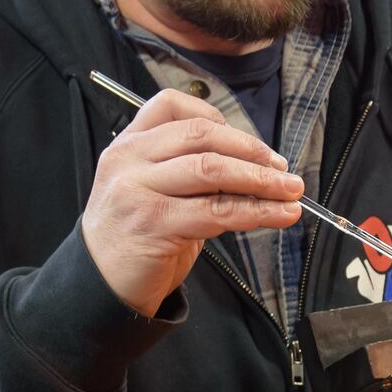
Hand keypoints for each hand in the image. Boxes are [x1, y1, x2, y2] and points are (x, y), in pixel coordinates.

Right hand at [81, 89, 304, 316]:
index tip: (251, 144)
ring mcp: (138, 190)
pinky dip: (256, 211)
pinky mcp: (154, 224)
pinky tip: (280, 215)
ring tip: (292, 191)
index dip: (220, 119)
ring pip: (212, 169)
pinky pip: (216, 210)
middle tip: (283, 169)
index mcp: (128, 143)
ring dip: (261, 180)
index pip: (172, 106)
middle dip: (251, 150)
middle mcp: (129, 159)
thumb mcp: (154, 190)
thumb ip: (189, 169)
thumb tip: (255, 164)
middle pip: (201, 136)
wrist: (100, 285)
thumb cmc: (136, 235)